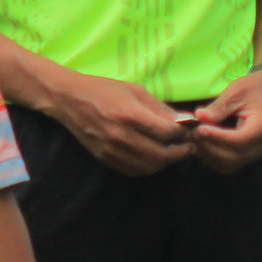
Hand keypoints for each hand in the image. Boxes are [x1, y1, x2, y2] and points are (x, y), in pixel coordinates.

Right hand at [53, 73, 192, 176]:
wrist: (70, 100)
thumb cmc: (105, 90)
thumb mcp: (136, 91)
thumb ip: (160, 108)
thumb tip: (184, 121)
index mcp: (130, 115)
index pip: (167, 132)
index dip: (183, 133)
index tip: (190, 130)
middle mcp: (121, 136)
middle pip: (161, 154)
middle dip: (180, 152)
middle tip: (189, 146)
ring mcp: (112, 150)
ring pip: (149, 166)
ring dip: (166, 162)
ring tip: (174, 152)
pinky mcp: (105, 159)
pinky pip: (134, 170)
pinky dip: (149, 167)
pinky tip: (155, 157)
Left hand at [190, 70, 261, 173]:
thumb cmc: (254, 89)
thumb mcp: (236, 92)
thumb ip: (218, 107)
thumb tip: (199, 116)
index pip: (239, 140)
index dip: (217, 137)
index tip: (199, 128)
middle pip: (233, 156)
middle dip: (209, 147)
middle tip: (193, 133)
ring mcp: (257, 152)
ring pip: (229, 164)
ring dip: (209, 154)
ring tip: (196, 138)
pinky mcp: (249, 155)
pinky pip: (229, 164)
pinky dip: (213, 158)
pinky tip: (203, 144)